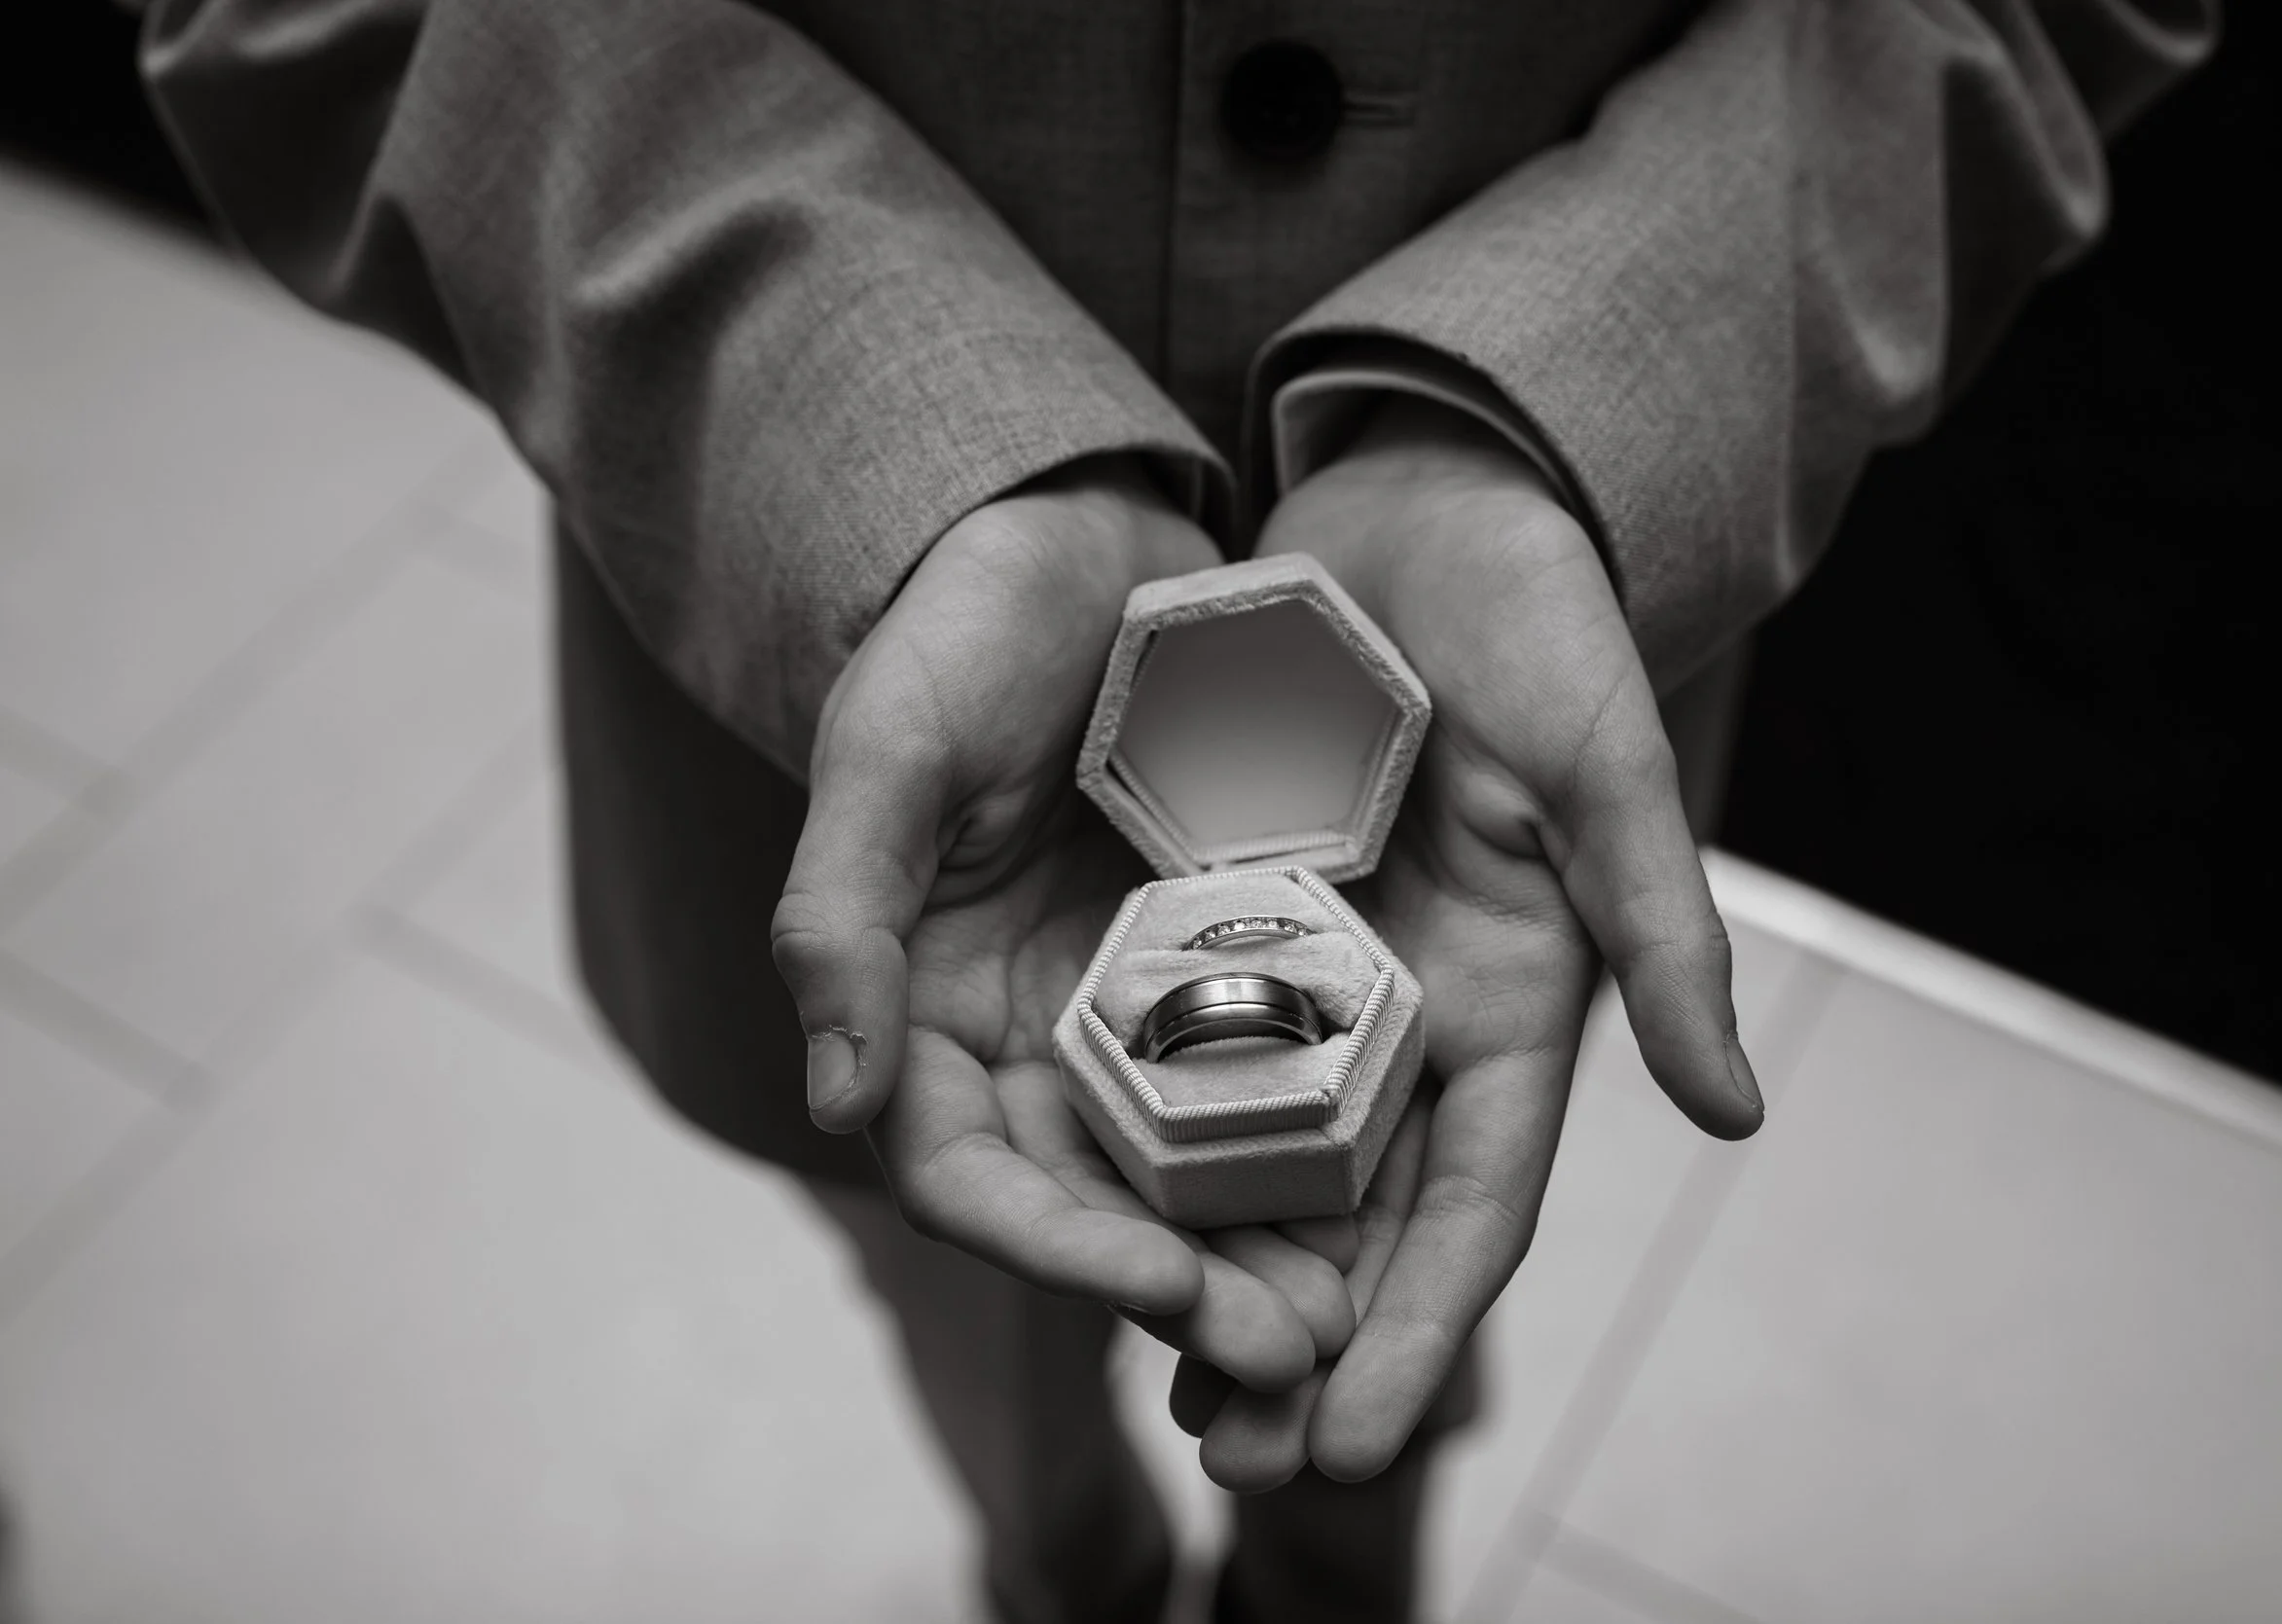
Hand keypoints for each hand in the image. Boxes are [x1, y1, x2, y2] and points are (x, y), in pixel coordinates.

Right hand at [770, 459, 1356, 1390]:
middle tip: (1294, 1353)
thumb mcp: (892, 745)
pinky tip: (1395, 1214)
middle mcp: (1026, 1038)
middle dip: (1185, 1291)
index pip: (967, 1175)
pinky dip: (1319, 1161)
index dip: (1058, 1248)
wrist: (1081, 543)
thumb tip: (837, 1101)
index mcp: (924, 1008)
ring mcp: (1130, 1015)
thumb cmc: (963, 627)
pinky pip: (1273, 1089)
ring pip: (1191, 1179)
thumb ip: (844, 913)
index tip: (1165, 1290)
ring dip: (1262, 1264)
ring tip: (1359, 1327)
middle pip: (1093, 1209)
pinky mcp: (1227, 974)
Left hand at [1183, 398, 1764, 1485]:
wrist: (1420, 511)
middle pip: (1358, 1222)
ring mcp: (1308, 981)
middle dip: (1304, 1348)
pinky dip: (1138, 1144)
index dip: (1423, 1331)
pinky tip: (1075, 1215)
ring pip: (1258, 1164)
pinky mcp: (1219, 922)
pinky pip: (1170, 1050)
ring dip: (1212, 1279)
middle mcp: (1407, 1021)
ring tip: (1156, 1390)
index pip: (1473, 1207)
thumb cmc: (1537, 624)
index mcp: (1512, 1009)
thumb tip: (1735, 1115)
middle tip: (1234, 1460)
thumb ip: (1663, 932)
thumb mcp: (1606, 768)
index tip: (1353, 1443)